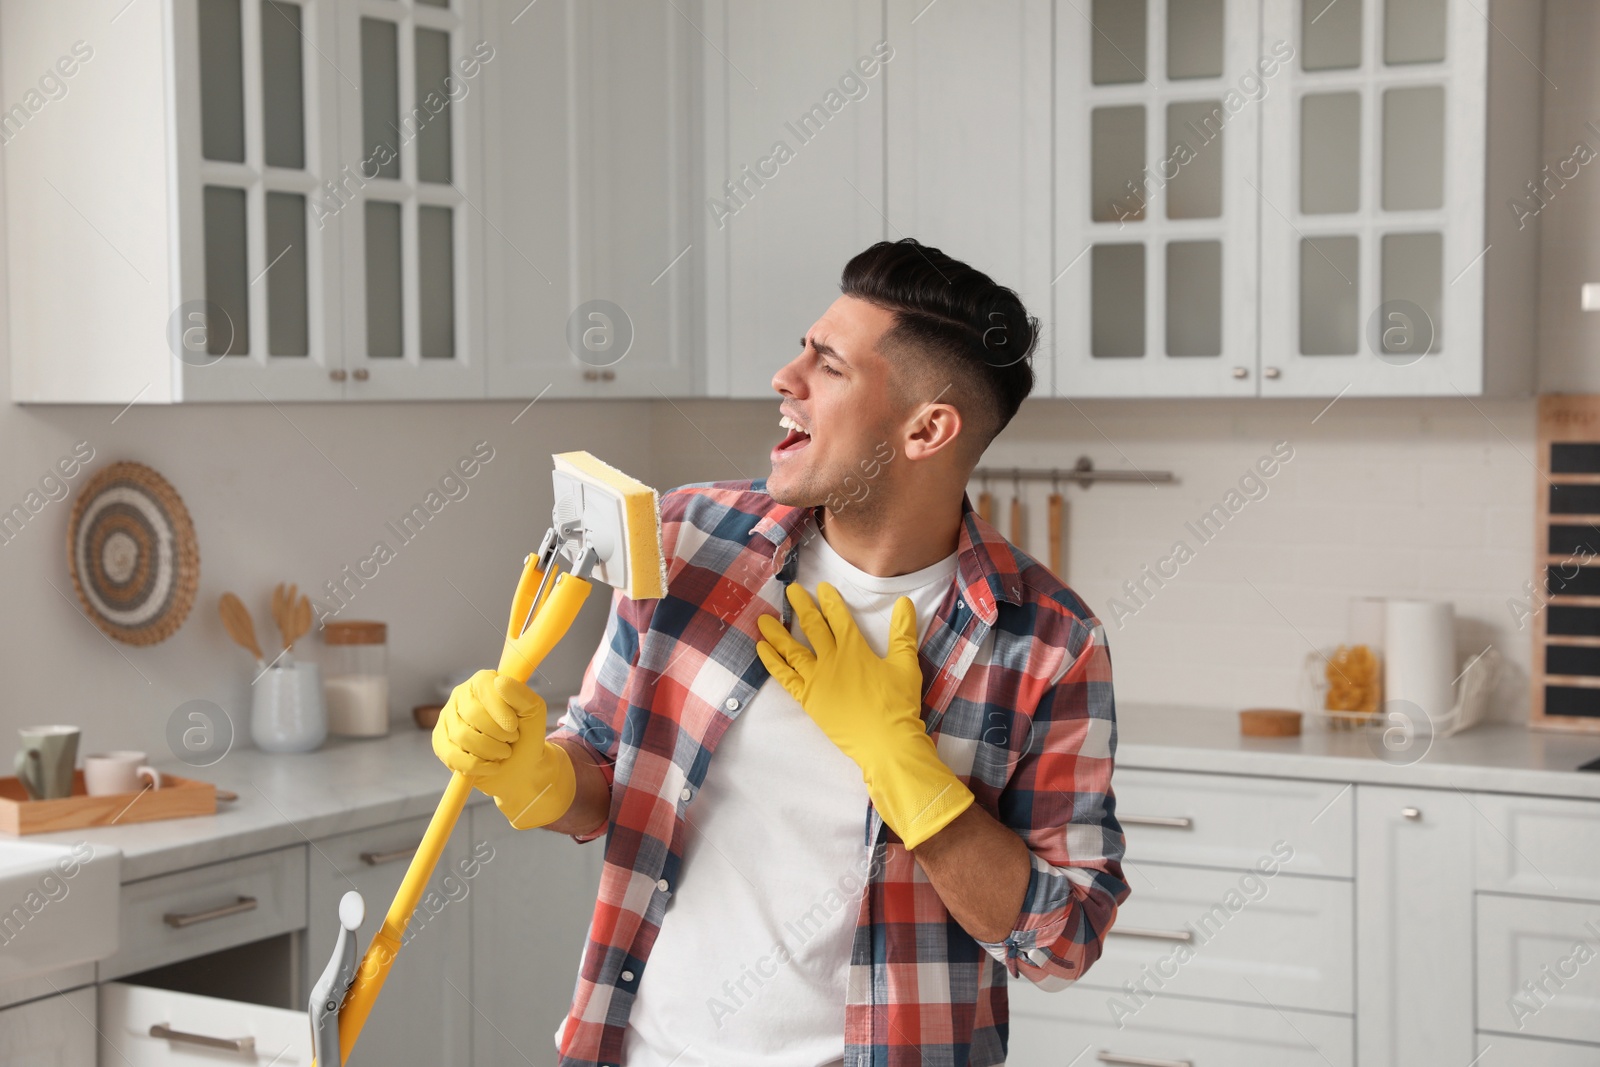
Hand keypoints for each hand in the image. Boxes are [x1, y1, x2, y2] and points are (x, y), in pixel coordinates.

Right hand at [432, 669, 575, 829]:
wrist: (522, 766)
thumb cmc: (527, 734)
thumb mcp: (534, 712)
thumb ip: (521, 695)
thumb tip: (500, 681)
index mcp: (484, 681)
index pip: (484, 686)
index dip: (500, 709)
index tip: (513, 727)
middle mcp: (461, 695)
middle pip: (473, 714)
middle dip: (497, 734)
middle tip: (511, 740)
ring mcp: (448, 718)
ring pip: (462, 736)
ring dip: (489, 751)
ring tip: (503, 752)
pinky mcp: (440, 742)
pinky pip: (452, 756)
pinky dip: (476, 766)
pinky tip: (490, 766)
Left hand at [755, 581, 972, 848]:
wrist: (886, 743)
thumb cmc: (898, 704)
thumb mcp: (906, 665)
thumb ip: (903, 633)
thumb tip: (904, 601)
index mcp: (855, 649)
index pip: (839, 618)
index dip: (830, 601)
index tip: (821, 586)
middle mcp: (831, 660)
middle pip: (812, 628)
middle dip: (802, 607)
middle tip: (791, 590)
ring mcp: (816, 680)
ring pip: (792, 650)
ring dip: (777, 632)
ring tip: (763, 618)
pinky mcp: (808, 699)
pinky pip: (785, 677)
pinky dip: (772, 661)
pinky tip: (762, 649)